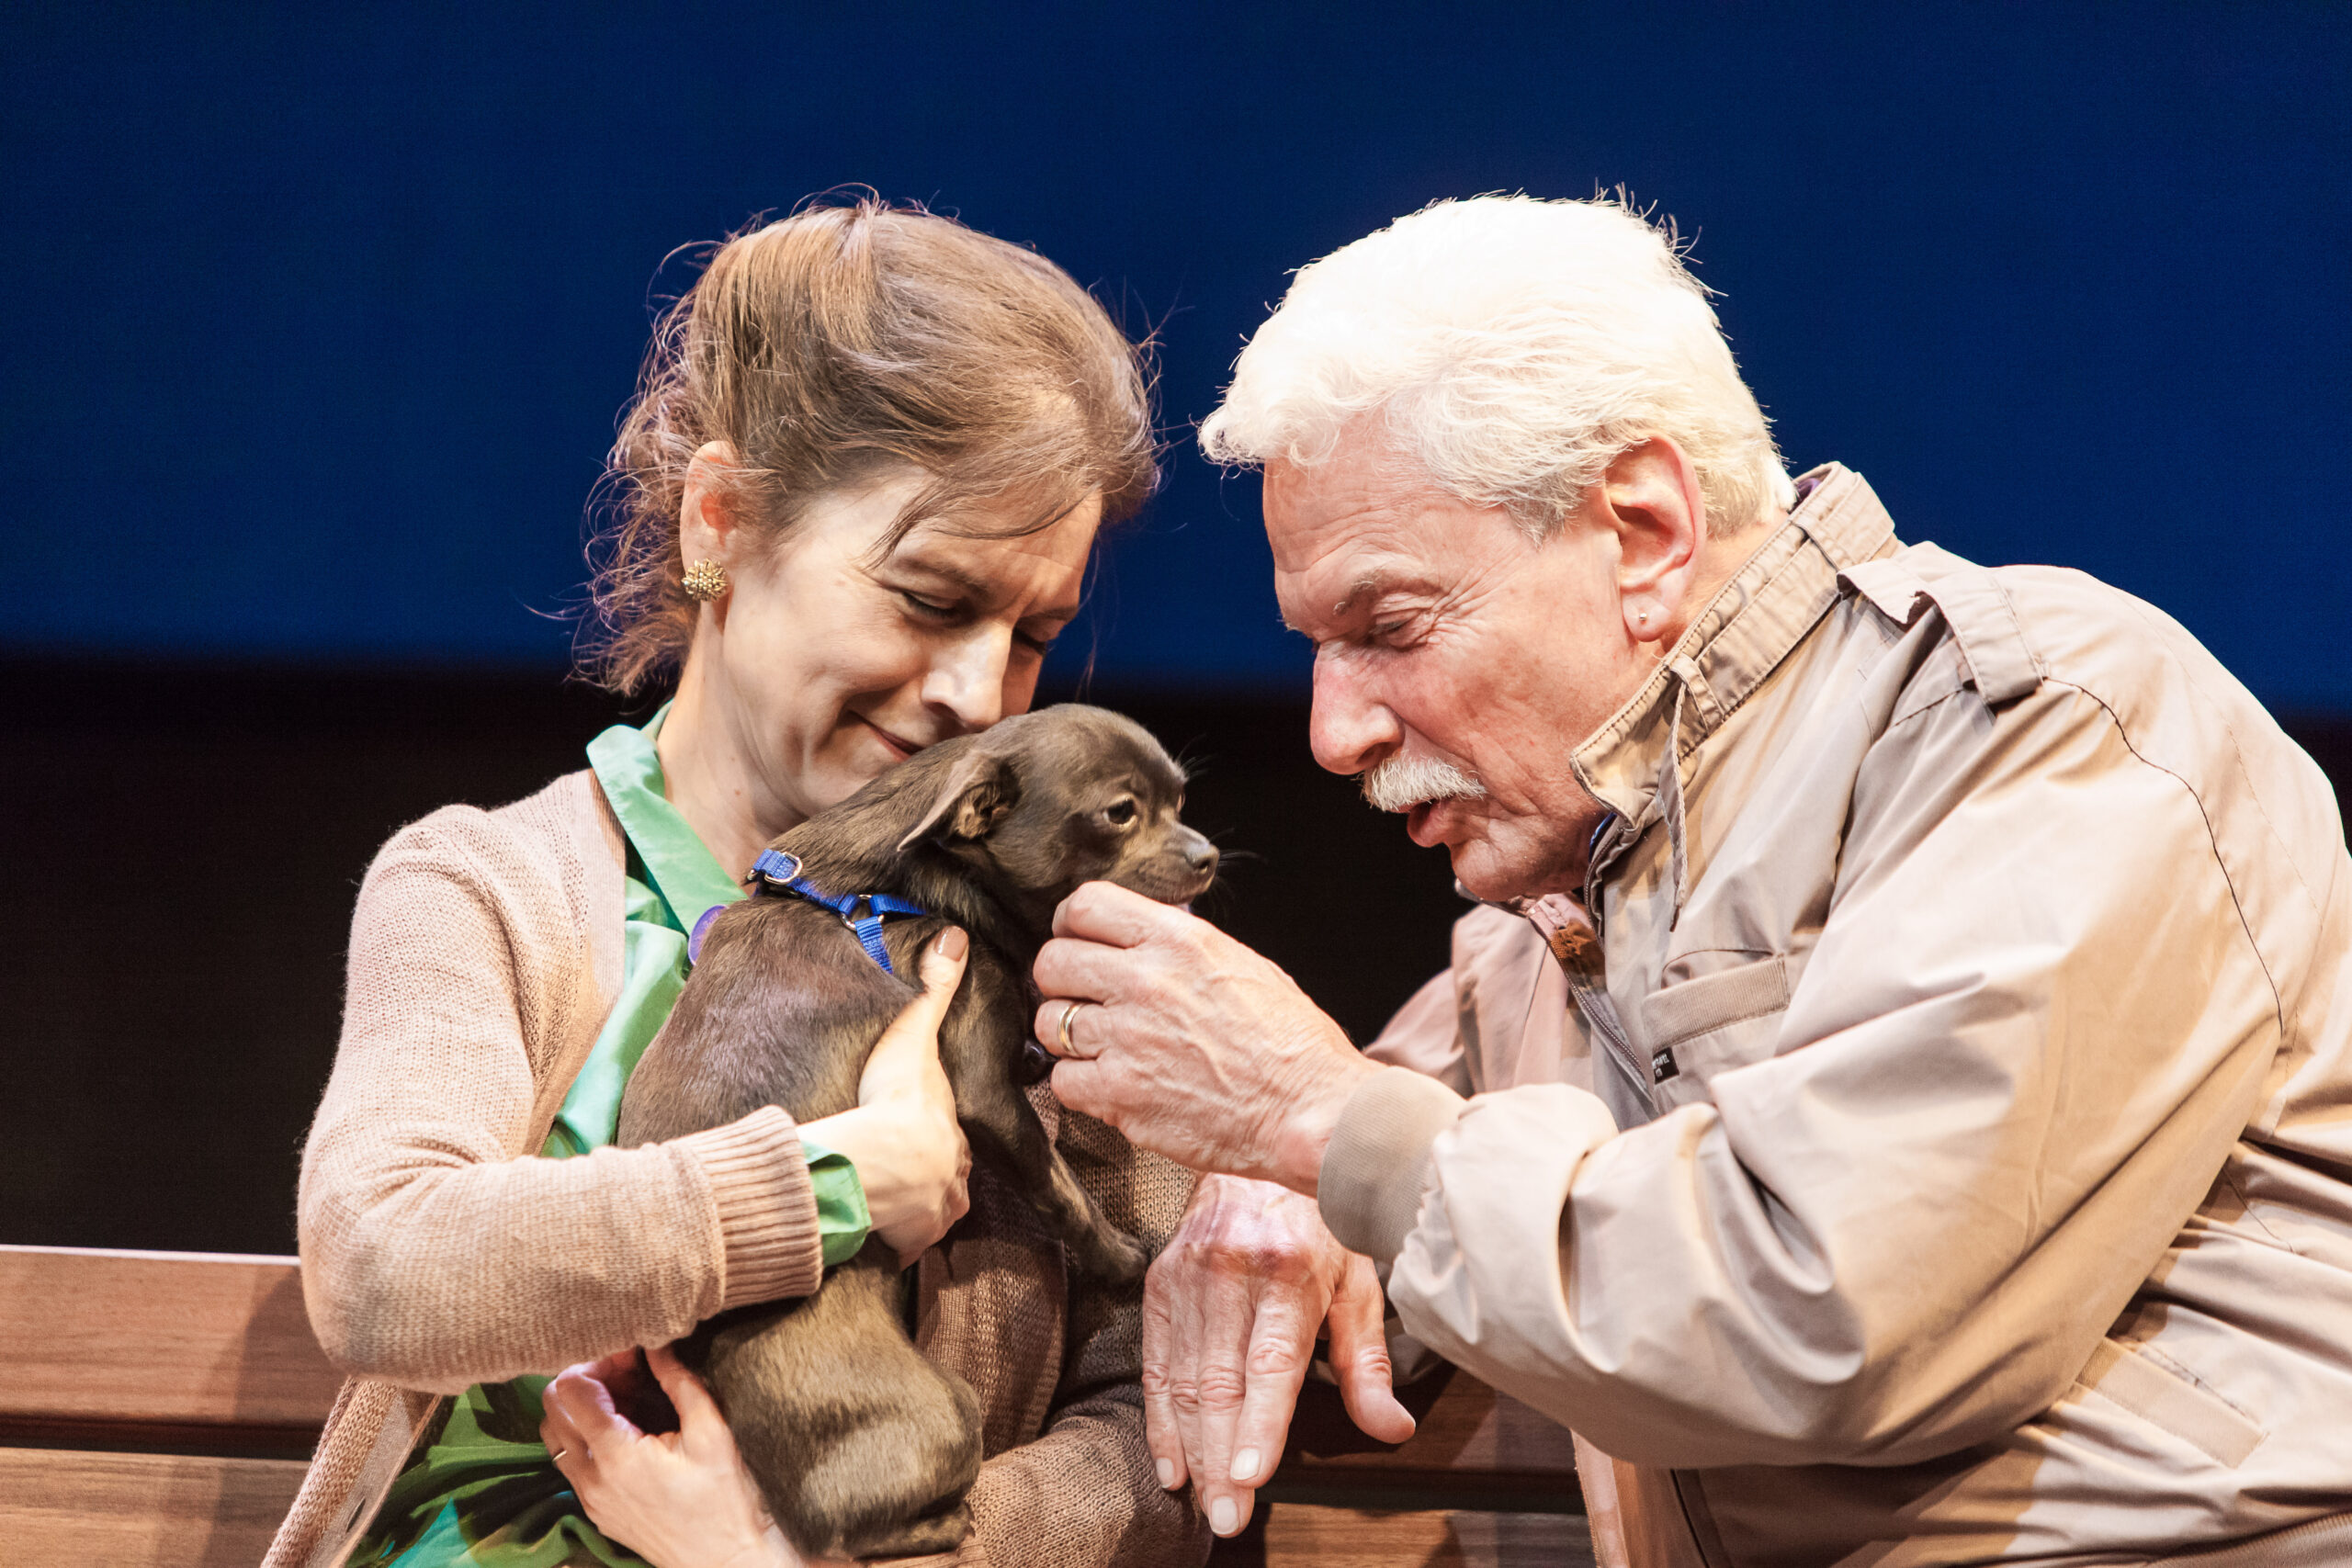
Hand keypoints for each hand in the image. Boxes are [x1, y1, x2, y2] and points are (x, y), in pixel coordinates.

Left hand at [541, 1344, 836, 1567]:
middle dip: (585, 1378)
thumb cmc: (724, 1499)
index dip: (599, 1361)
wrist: (724, 1560)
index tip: (633, 1357)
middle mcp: (590, 1477)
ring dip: (580, 1407)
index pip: (571, 1388)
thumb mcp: (711, 1432)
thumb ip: (679, 1382)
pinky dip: (585, 1435)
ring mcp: (588, 1498)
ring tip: (625, 1400)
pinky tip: (626, 1431)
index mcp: (616, 1454)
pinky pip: (570, 1461)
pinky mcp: (595, 1510)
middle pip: (552, 1407)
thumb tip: (657, 1344)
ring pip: (554, 1435)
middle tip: (628, 1373)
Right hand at [804, 927, 973, 1264]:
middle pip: (944, 1178)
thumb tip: (957, 937)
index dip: (933, 1135)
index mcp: (953, 1135)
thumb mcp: (912, 1035)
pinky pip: (903, 1246)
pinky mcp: (908, 1243)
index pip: (950, 1138)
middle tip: (900, 1168)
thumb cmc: (891, 1098)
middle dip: (928, 1175)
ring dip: (913, 1210)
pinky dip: (892, 1240)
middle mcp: (953, 1179)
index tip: (914, 1135)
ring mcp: (933, 1215)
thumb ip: (933, 989)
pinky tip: (874, 1229)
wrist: (870, 1160)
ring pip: (930, 1215)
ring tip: (887, 1199)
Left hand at [1034, 884, 1377, 1191]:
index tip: (1079, 944)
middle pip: (1051, 962)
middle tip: (1085, 1000)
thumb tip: (1142, 937)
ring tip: (1103, 1048)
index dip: (1071, 926)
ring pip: (1049, 1023)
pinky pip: (1062, 1080)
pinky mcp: (1120, 1094)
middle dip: (1062, 981)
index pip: (1084, 905)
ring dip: (1068, 1036)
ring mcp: (1127, 1038)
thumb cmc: (1291, 1043)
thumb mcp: (1243, 965)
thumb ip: (1183, 947)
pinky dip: (1081, 1085)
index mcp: (1178, 940)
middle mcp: (1145, 981)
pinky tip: (1113, 1085)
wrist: (1310, 1110)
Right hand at [1143, 1176, 1413, 1538]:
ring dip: (1192, 1449)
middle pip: (1223, 1383)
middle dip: (1223, 1459)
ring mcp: (1189, 1275)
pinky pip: (1156, 1362)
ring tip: (1204, 1501)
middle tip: (1229, 1516)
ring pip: (1186, 1380)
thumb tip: (1393, 1429)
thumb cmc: (1319, 1226)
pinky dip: (1160, 1418)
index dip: (1260, 1423)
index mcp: (1290, 1271)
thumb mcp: (1358, 1284)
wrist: (1258, 1156)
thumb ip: (1368, 1364)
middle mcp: (1233, 1272)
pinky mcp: (1160, 1280)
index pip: (1271, 1362)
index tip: (1252, 1475)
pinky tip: (1171, 1462)